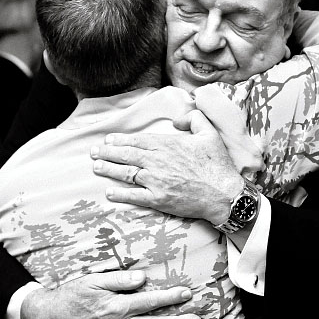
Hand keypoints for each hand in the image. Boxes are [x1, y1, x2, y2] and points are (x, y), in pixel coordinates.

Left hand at [90, 110, 242, 225]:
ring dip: (109, 169)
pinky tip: (109, 192)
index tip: (109, 139)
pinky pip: (134, 196)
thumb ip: (193, 119)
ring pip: (126, 173)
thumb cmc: (217, 164)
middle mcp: (157, 161)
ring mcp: (156, 181)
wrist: (224, 194)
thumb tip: (176, 120)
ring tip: (96, 167)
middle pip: (127, 155)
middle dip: (108, 152)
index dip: (120, 140)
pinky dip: (120, 194)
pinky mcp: (158, 199)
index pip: (138, 140)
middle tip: (94, 152)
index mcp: (168, 145)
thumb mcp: (209, 133)